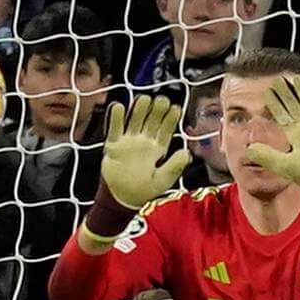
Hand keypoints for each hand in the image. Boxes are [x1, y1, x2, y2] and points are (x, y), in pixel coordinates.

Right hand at [99, 96, 192, 210]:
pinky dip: (115, 117)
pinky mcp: (113, 145)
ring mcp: (128, 142)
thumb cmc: (143, 191)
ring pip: (134, 120)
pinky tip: (119, 106)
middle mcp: (144, 142)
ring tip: (144, 99)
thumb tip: (186, 153)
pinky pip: (114, 129)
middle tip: (161, 100)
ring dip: (139, 109)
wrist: (121, 200)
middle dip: (156, 109)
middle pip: (151, 120)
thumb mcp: (163, 180)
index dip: (170, 119)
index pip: (166, 129)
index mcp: (158, 149)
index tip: (175, 108)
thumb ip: (174, 166)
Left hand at [240, 75, 299, 195]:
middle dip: (288, 92)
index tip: (267, 91)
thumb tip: (248, 149)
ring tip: (298, 77)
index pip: (282, 115)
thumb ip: (267, 156)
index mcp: (294, 134)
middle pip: (296, 105)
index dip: (275, 103)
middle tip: (279, 78)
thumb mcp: (283, 165)